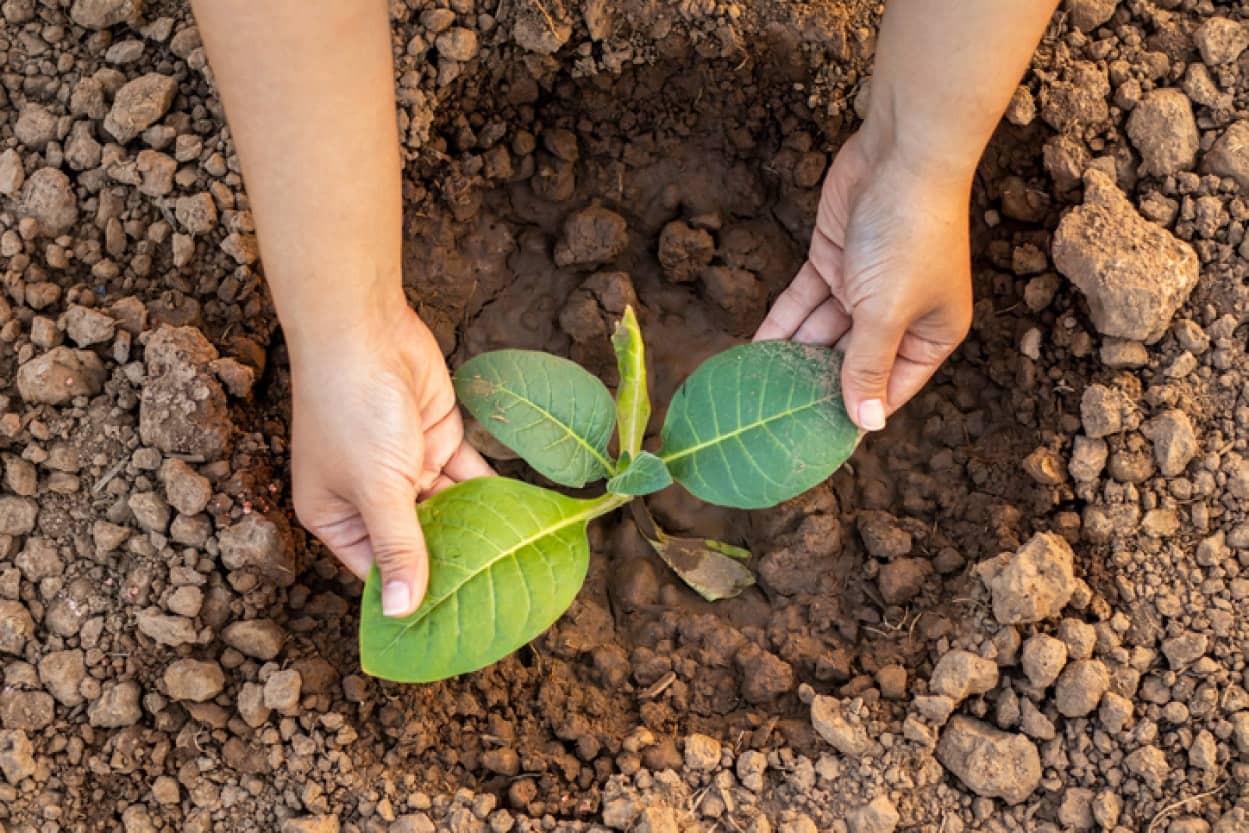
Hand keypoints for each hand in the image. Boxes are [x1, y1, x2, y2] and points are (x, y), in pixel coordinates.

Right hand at [288, 304, 493, 616]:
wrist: (367, 330)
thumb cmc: (354, 410)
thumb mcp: (377, 488)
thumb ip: (398, 548)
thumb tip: (400, 613)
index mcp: (336, 514)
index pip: (375, 569)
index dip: (408, 595)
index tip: (447, 628)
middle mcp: (370, 495)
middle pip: (415, 542)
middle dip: (450, 565)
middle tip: (493, 603)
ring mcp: (406, 467)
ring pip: (447, 510)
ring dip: (476, 530)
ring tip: (515, 568)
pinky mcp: (438, 439)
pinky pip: (468, 476)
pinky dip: (490, 494)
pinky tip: (522, 520)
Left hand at [755, 131, 973, 430]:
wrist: (899, 154)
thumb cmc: (908, 236)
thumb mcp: (885, 313)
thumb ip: (868, 367)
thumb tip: (869, 425)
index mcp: (932, 334)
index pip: (891, 387)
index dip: (858, 413)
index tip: (819, 441)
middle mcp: (900, 314)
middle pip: (853, 361)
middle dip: (817, 386)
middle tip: (778, 422)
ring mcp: (864, 286)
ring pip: (821, 333)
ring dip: (792, 358)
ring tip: (757, 392)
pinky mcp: (832, 260)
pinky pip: (802, 303)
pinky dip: (780, 325)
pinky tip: (753, 353)